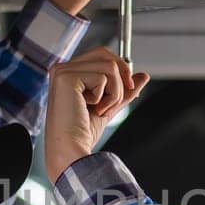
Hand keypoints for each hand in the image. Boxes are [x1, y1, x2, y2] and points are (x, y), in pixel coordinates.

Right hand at [44, 46, 148, 182]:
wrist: (71, 150)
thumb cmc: (82, 134)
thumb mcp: (109, 106)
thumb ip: (123, 90)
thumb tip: (142, 76)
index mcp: (68, 74)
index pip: (100, 55)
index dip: (120, 68)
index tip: (128, 88)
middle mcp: (62, 69)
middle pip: (105, 54)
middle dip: (120, 77)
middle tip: (115, 101)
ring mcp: (63, 72)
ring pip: (109, 65)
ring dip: (114, 92)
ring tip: (101, 109)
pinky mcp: (67, 77)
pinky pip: (105, 76)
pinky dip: (108, 96)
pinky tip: (94, 109)